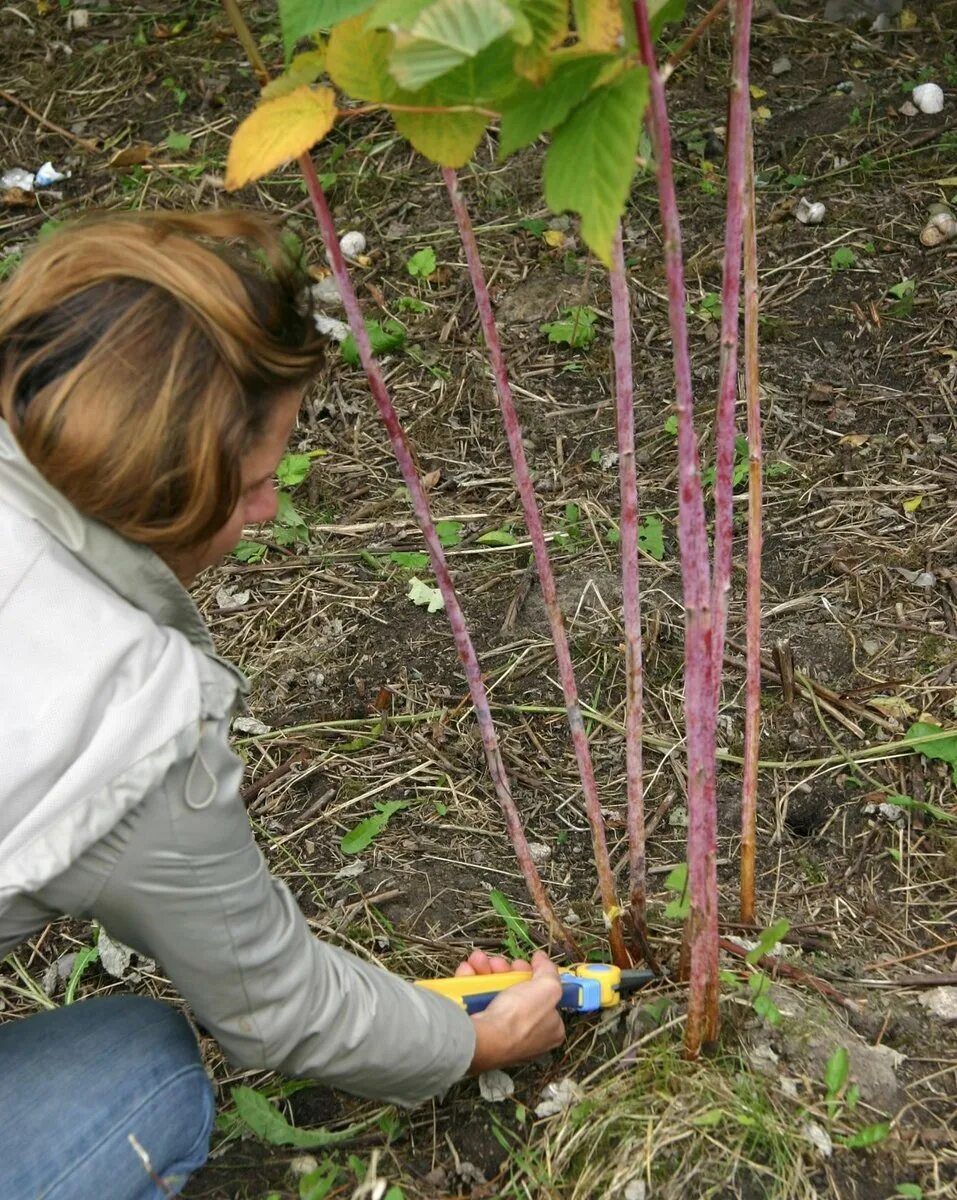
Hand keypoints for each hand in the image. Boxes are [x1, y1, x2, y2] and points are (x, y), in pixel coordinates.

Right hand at [457, 950, 565, 1074]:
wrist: (485, 1039)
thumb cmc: (520, 1018)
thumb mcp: (548, 988)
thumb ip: (549, 971)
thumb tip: (542, 959)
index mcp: (550, 1029)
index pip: (545, 998)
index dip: (533, 977)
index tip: (523, 965)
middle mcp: (527, 1035)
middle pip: (517, 993)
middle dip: (505, 972)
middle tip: (498, 963)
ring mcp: (502, 1034)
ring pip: (495, 994)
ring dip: (486, 972)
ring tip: (479, 961)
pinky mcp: (480, 1031)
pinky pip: (476, 1000)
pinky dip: (471, 983)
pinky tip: (468, 970)